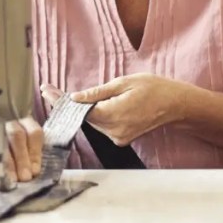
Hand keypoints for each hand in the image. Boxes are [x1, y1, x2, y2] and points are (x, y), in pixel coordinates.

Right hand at [0, 116, 43, 182]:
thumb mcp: (5, 156)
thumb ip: (18, 162)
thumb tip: (30, 175)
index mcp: (18, 120)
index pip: (33, 132)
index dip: (36, 152)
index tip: (35, 171)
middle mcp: (3, 116)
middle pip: (19, 134)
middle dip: (23, 158)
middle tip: (25, 177)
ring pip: (2, 139)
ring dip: (9, 162)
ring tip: (12, 179)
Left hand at [42, 75, 188, 146]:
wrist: (175, 104)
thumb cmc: (153, 88)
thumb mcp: (123, 83)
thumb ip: (97, 93)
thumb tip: (75, 98)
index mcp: (114, 114)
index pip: (80, 110)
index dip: (61, 101)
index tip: (47, 92)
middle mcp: (114, 131)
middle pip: (84, 118)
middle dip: (69, 105)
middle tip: (51, 91)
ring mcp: (118, 137)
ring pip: (92, 122)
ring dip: (83, 110)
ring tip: (74, 96)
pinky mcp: (121, 139)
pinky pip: (102, 126)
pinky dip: (96, 115)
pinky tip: (93, 105)